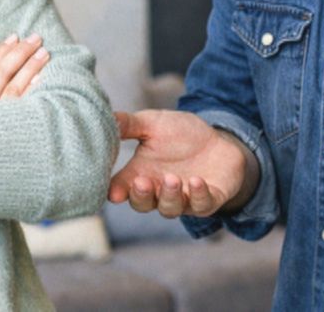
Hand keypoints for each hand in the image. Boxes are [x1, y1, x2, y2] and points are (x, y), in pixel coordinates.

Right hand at [0, 33, 49, 103]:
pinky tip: (41, 78)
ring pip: (13, 88)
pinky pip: (23, 108)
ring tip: (44, 53)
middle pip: (0, 75)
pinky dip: (31, 91)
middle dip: (18, 53)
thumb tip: (12, 64)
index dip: (0, 52)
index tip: (15, 36)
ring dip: (29, 67)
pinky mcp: (13, 132)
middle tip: (36, 38)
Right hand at [108, 110, 253, 218]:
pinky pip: (202, 204)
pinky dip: (198, 195)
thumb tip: (106, 116)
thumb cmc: (180, 134)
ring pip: (170, 208)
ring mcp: (183, 198)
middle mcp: (159, 191)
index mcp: (141, 174)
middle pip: (143, 204)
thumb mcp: (153, 123)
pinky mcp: (208, 199)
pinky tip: (196, 181)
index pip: (122, 188)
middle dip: (141, 196)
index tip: (113, 192)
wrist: (217, 139)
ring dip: (170, 195)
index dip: (116, 192)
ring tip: (172, 178)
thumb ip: (130, 124)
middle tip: (141, 182)